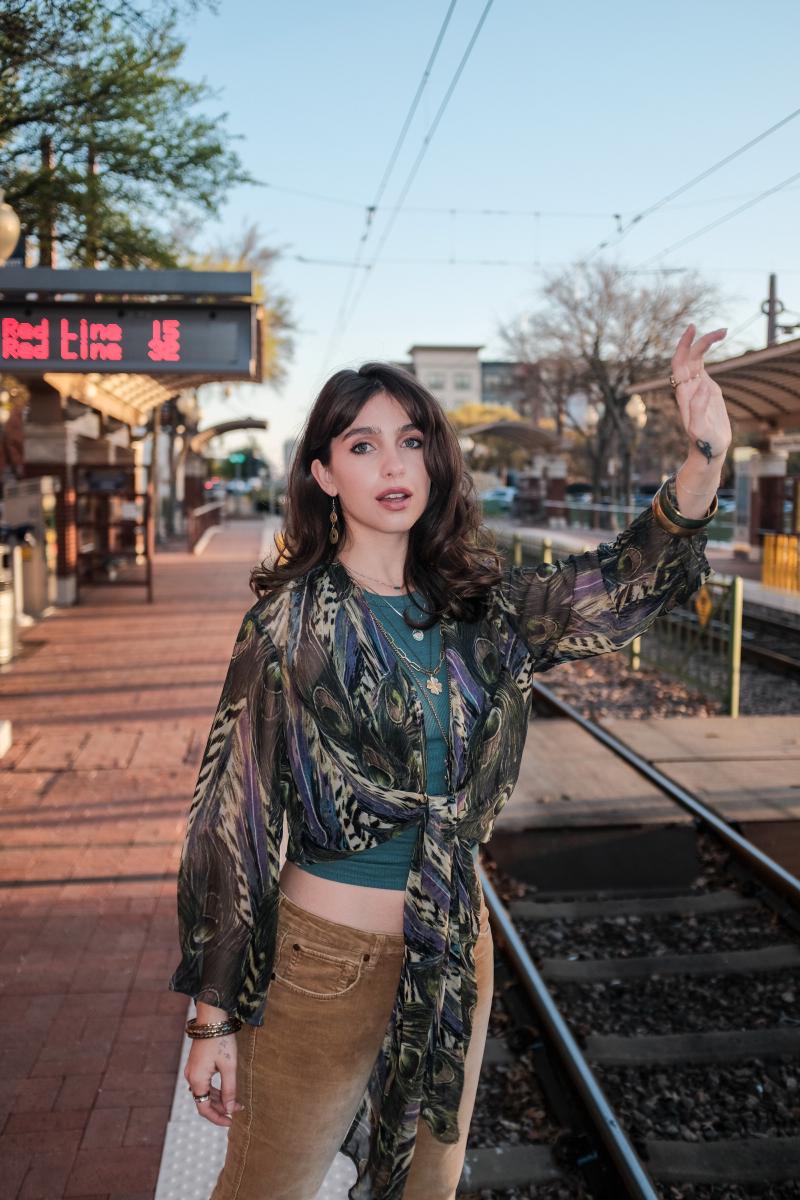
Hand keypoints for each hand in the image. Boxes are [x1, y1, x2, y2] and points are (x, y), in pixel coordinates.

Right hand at [185, 1033, 245, 1126]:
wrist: (212, 1018)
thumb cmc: (222, 1041)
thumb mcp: (229, 1066)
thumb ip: (230, 1089)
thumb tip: (230, 1109)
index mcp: (197, 1080)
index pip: (204, 1108)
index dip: (217, 1118)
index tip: (231, 1122)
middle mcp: (191, 1077)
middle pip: (204, 1101)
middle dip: (221, 1108)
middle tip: (238, 1111)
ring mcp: (192, 1070)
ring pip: (204, 1093)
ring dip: (219, 1100)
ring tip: (236, 1103)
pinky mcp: (196, 1064)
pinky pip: (204, 1083)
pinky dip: (215, 1090)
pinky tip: (227, 1091)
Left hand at [670, 324, 731, 464]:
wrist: (709, 449)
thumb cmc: (703, 442)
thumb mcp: (699, 430)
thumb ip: (698, 408)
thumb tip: (703, 385)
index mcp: (684, 394)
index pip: (679, 363)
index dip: (684, 346)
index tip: (694, 329)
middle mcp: (687, 387)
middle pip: (688, 357)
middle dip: (699, 340)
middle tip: (722, 330)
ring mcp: (696, 386)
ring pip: (696, 358)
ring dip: (706, 343)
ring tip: (724, 331)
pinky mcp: (706, 388)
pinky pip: (702, 364)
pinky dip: (708, 351)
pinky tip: (718, 340)